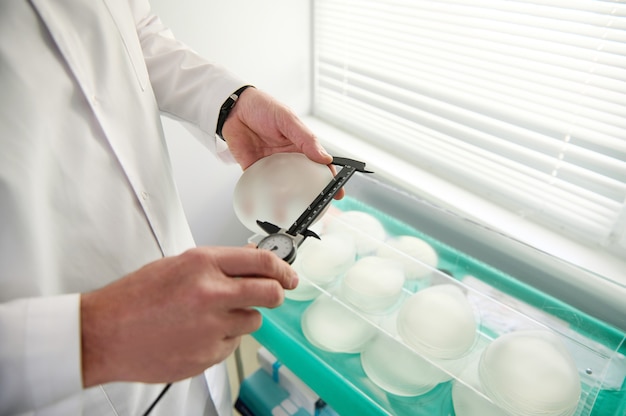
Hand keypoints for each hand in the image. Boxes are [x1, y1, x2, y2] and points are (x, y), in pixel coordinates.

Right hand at [80, 246, 297, 386]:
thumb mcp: (177, 265)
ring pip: (253, 322)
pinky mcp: (207, 355)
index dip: (283, 268)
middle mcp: (211, 294)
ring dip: (241, 318)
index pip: (262, 261)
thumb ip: (218, 263)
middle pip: (270, 294)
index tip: (289, 275)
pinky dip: (222, 339)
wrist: (104, 334)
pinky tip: (196, 334)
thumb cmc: (134, 298)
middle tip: (272, 294)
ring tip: (210, 316)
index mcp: (202, 264)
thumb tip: (252, 261)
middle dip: (276, 293)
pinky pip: (232, 345)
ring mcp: (210, 328)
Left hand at [222, 88, 344, 198]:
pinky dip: (265, 194)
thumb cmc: (263, 107)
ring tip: (296, 211)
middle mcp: (288, 157)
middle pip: (304, 180)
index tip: (338, 192)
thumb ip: (306, 138)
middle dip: (313, 194)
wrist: (234, 108)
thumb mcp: (287, 119)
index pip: (320, 165)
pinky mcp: (254, 169)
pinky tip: (270, 203)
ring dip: (289, 197)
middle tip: (319, 207)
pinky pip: (261, 185)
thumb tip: (325, 157)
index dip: (330, 179)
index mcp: (300, 146)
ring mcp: (272, 165)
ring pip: (284, 186)